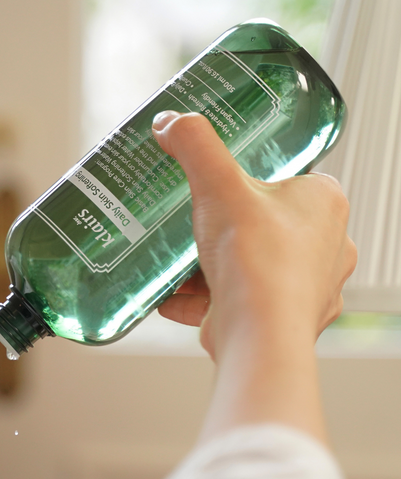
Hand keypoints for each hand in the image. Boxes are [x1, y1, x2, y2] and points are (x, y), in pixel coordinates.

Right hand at [153, 111, 355, 360]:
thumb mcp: (218, 185)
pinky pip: (240, 304)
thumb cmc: (257, 260)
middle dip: (225, 230)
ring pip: (253, 269)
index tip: (221, 189)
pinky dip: (205, 302)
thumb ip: (196, 145)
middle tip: (195, 226)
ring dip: (211, 269)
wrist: (258, 335)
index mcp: (324, 204)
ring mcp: (308, 289)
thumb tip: (171, 123)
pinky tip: (173, 300)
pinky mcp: (284, 322)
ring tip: (177, 266)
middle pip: (266, 227)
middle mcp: (326, 247)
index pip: (288, 180)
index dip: (250, 183)